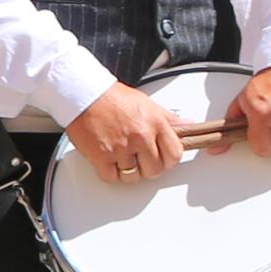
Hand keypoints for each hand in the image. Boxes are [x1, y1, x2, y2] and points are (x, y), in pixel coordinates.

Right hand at [65, 82, 184, 183]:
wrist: (83, 93)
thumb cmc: (112, 97)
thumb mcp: (147, 103)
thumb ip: (168, 119)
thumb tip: (187, 125)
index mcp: (155, 123)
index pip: (174, 155)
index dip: (168, 159)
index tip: (161, 157)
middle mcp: (140, 136)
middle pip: (155, 170)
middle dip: (148, 167)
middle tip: (140, 157)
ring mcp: (121, 148)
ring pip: (133, 176)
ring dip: (128, 171)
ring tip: (123, 157)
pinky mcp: (101, 156)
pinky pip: (112, 177)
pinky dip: (110, 172)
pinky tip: (109, 160)